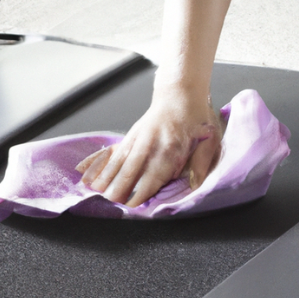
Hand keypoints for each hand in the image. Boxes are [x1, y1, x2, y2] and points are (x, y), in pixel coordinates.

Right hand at [75, 85, 223, 207]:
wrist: (181, 92)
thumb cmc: (198, 118)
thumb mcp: (209, 139)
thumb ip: (201, 163)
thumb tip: (195, 186)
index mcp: (171, 148)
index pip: (153, 175)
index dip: (141, 191)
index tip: (132, 205)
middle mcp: (150, 144)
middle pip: (131, 169)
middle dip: (119, 187)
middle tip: (110, 203)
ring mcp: (138, 137)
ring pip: (119, 160)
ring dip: (107, 176)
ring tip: (96, 190)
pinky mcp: (132, 134)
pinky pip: (114, 151)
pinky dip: (102, 162)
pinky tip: (89, 171)